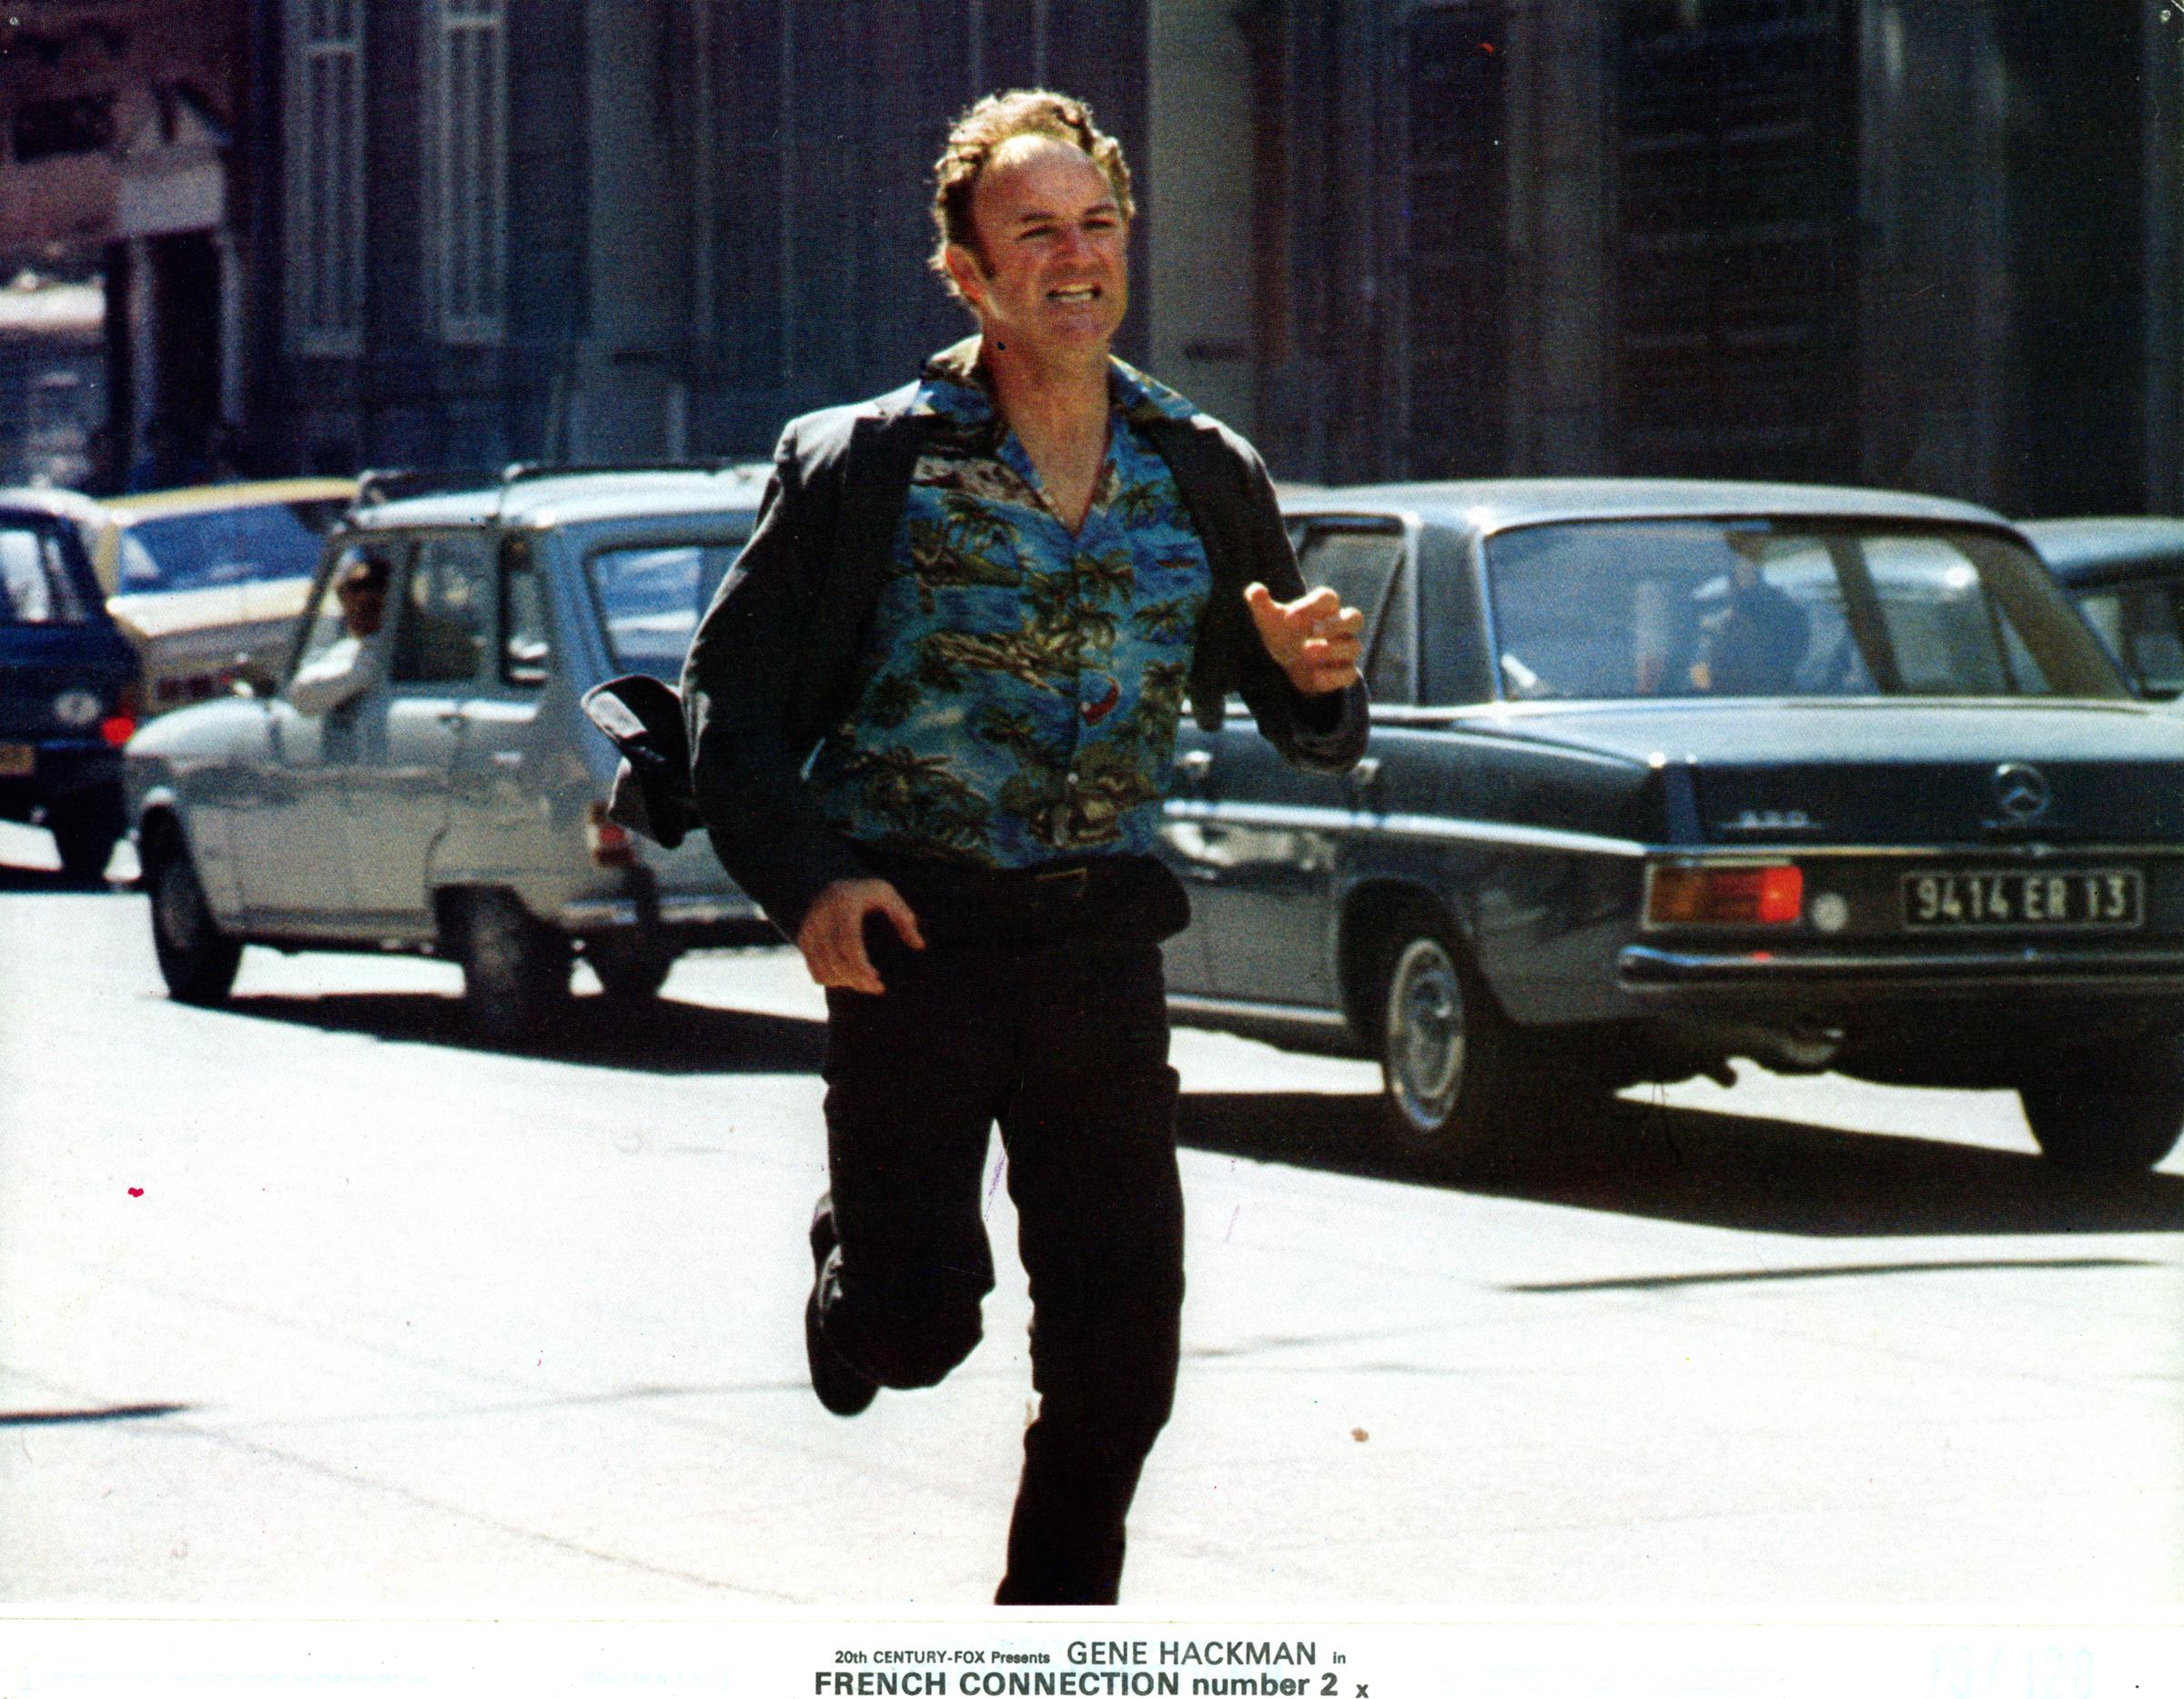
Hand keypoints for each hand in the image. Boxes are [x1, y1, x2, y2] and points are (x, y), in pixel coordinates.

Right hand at [796, 878, 923, 994]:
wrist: (833, 881)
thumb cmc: (867, 892)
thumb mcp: (887, 895)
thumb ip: (903, 918)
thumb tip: (919, 944)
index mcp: (844, 903)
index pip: (849, 944)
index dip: (861, 967)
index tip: (877, 980)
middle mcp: (822, 915)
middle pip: (835, 960)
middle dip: (856, 980)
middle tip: (876, 988)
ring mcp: (810, 927)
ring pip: (823, 968)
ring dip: (845, 983)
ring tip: (864, 984)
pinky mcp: (804, 938)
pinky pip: (814, 970)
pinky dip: (830, 981)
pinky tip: (848, 980)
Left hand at [1244, 582, 1363, 695]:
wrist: (1289, 664)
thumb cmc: (1284, 633)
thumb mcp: (1268, 619)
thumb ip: (1260, 603)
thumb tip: (1255, 590)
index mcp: (1324, 609)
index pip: (1328, 598)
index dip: (1311, 605)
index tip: (1289, 618)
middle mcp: (1341, 627)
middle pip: (1355, 618)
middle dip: (1335, 625)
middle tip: (1312, 631)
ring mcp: (1345, 650)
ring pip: (1353, 647)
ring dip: (1332, 650)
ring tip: (1306, 652)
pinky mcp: (1344, 673)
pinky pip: (1349, 674)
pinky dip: (1334, 677)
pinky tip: (1314, 676)